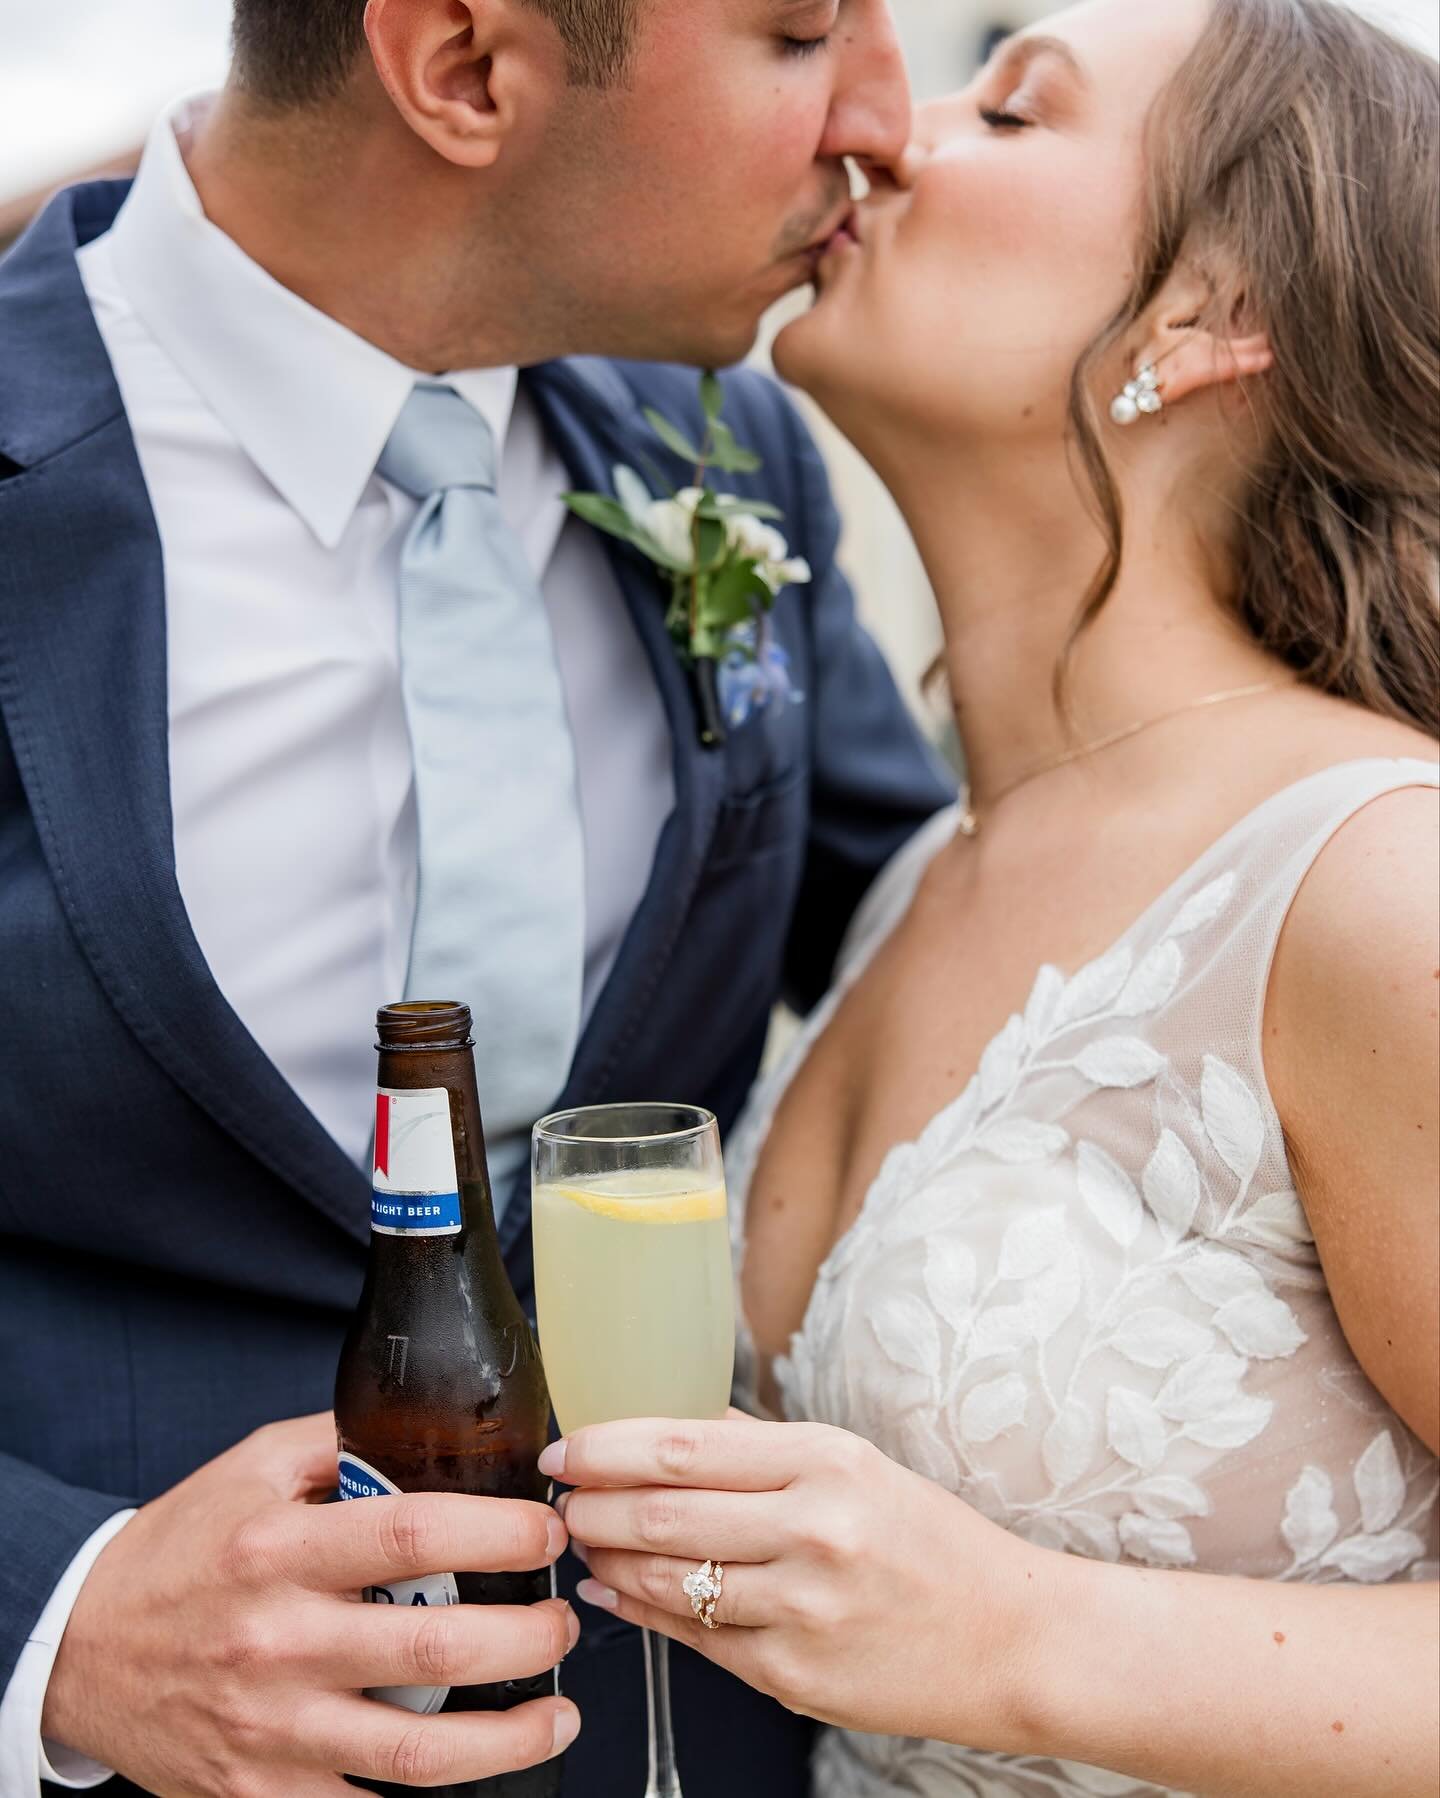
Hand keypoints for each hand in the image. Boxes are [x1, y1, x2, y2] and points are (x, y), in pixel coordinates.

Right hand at [43, 1414, 580, 1795]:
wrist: (79, 1649)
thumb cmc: (178, 1551)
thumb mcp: (252, 1468)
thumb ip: (339, 1443)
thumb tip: (431, 1421)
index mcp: (281, 1549)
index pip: (414, 1534)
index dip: (500, 1533)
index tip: (548, 1532)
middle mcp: (278, 1641)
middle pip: (435, 1649)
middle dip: (527, 1637)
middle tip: (564, 1621)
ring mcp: (270, 1728)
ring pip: (415, 1753)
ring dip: (509, 1739)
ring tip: (558, 1715)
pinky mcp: (260, 1792)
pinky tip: (479, 1770)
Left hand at [544, 1414, 1035, 1742]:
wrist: (1014, 1640)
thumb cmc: (932, 1543)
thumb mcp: (856, 1467)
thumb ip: (760, 1448)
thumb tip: (666, 1422)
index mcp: (826, 1463)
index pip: (681, 1446)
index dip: (605, 1446)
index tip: (566, 1446)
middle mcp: (813, 1532)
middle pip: (660, 1513)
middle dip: (589, 1504)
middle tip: (558, 1496)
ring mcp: (802, 1611)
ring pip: (666, 1580)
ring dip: (607, 1557)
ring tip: (583, 1538)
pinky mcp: (793, 1676)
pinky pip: (695, 1639)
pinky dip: (641, 1611)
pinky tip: (614, 1592)